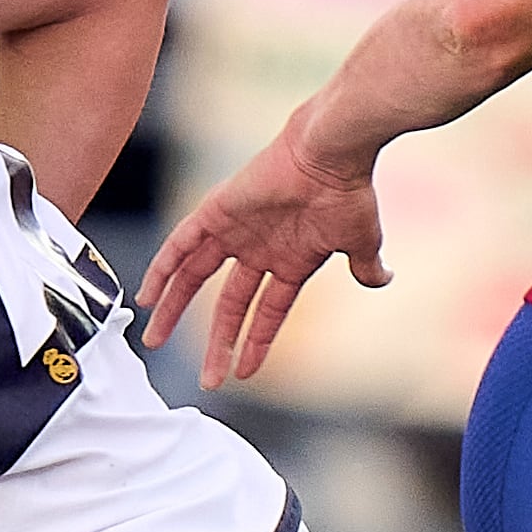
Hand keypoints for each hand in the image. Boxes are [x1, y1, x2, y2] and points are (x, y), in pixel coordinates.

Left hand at [138, 113, 388, 383]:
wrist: (331, 152)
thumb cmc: (349, 192)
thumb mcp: (361, 240)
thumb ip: (366, 266)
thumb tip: (383, 279)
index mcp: (290, 259)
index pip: (267, 311)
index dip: (255, 342)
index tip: (244, 373)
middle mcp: (258, 248)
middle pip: (228, 303)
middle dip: (216, 343)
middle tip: (206, 379)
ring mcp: (234, 230)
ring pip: (194, 276)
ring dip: (175, 309)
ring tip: (154, 339)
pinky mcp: (215, 211)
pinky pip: (179, 245)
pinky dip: (161, 269)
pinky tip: (148, 296)